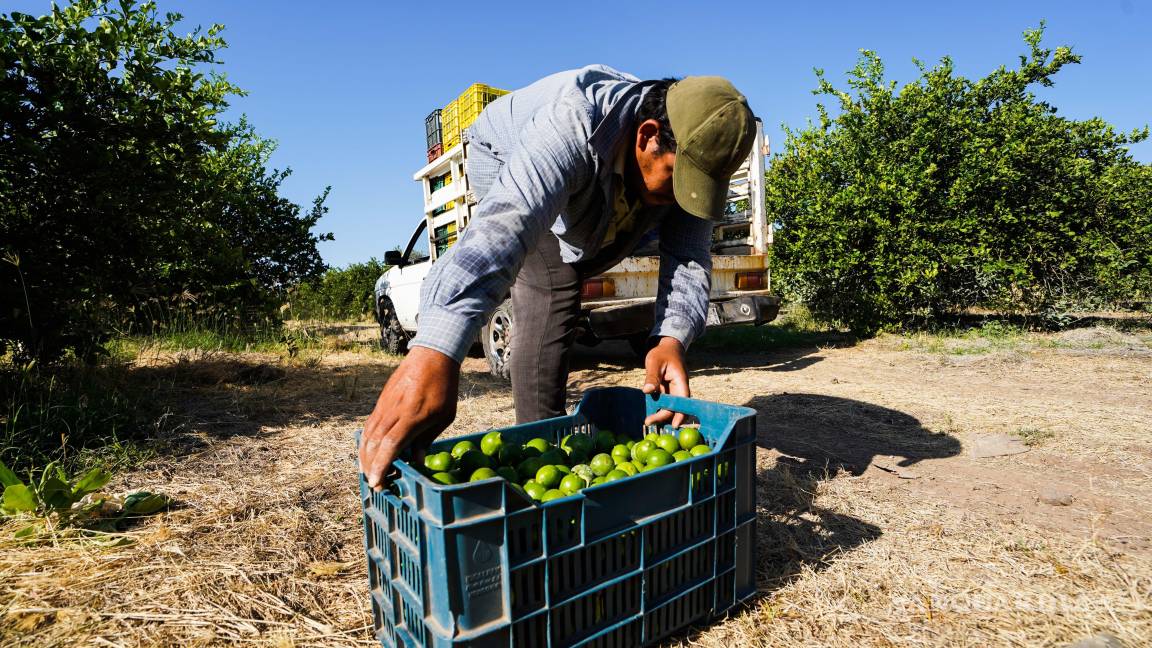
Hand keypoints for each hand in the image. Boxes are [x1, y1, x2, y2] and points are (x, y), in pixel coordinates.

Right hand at [359, 346, 459, 490]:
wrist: (432, 356)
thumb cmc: (444, 387)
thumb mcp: (445, 416)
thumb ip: (428, 439)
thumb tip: (417, 461)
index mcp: (411, 417)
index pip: (390, 446)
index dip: (381, 466)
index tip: (377, 481)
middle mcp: (393, 412)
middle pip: (374, 444)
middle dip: (370, 466)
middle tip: (374, 483)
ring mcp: (384, 406)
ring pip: (368, 435)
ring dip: (365, 456)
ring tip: (367, 471)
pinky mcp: (381, 401)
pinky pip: (369, 425)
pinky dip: (365, 441)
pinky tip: (368, 450)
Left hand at [641, 336, 689, 426]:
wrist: (667, 347)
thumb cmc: (662, 352)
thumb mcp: (655, 362)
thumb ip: (652, 376)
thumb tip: (647, 391)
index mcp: (680, 381)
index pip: (683, 400)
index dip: (680, 413)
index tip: (674, 425)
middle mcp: (679, 388)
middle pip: (676, 406)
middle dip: (664, 416)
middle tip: (648, 422)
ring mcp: (673, 390)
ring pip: (670, 406)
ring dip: (660, 414)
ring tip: (648, 420)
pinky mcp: (667, 391)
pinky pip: (664, 402)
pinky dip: (658, 407)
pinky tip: (649, 413)